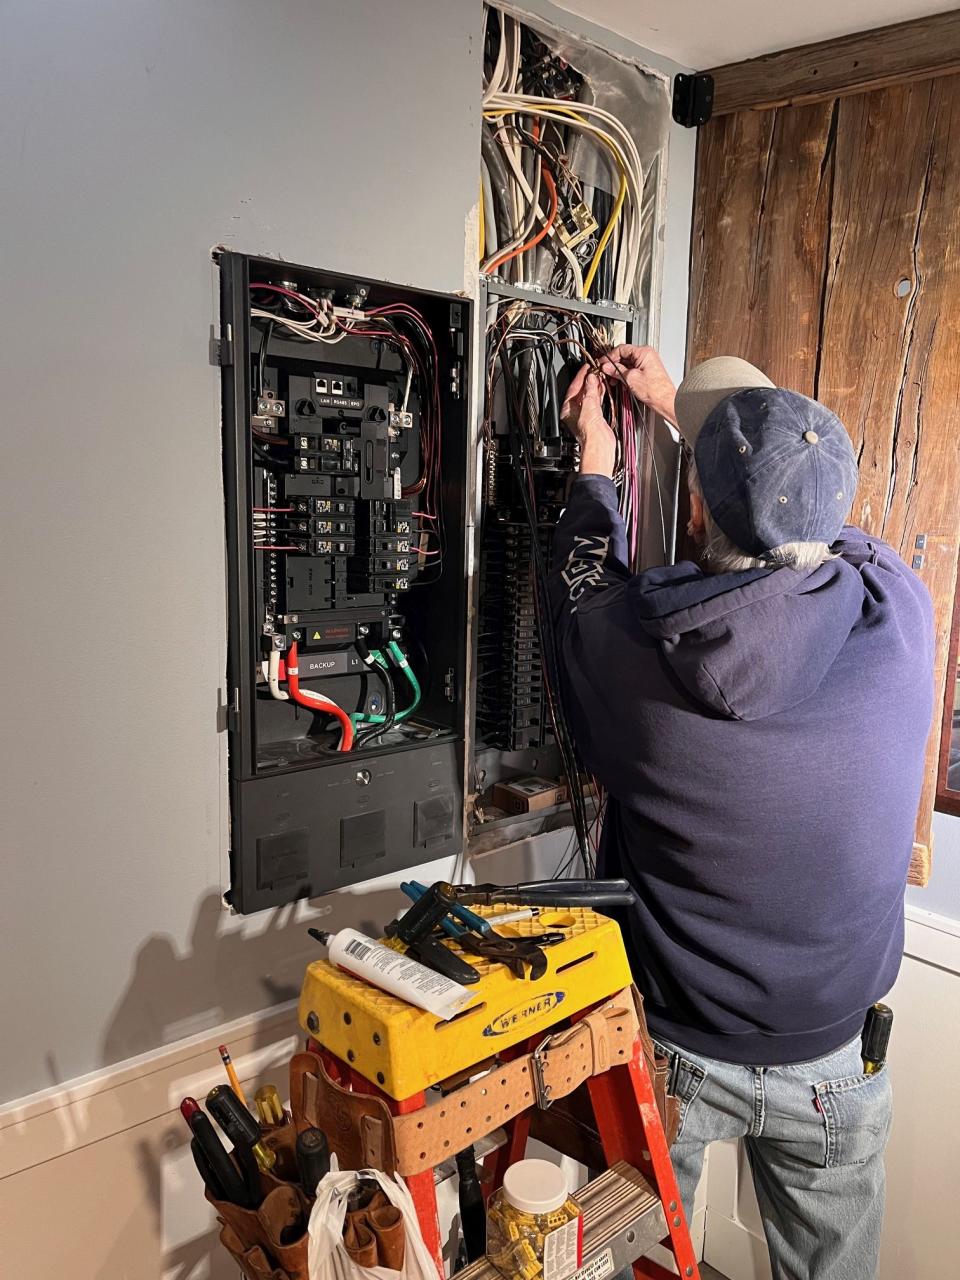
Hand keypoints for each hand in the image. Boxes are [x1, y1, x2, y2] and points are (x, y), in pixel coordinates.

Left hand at [561, 363, 616, 477]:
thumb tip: (590, 379)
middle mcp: (575, 412)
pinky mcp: (594, 417)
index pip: (573, 388)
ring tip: (599, 376)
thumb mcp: (589, 405)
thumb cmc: (589, 432)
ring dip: (594, 386)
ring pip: (589, 396)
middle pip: (581, 391)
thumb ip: (590, 390)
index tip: (586, 368)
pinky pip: (596, 401)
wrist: (599, 444)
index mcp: (568, 409)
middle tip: (594, 370)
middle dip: (588, 380)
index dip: (580, 376)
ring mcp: (585, 414)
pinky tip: (602, 388)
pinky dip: (599, 394)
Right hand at [600, 345, 677, 425]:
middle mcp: (646, 355)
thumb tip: (607, 367)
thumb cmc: (655, 390)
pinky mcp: (646, 371)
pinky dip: (625, 375)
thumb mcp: (630, 379)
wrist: (665, 401)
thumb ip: (616, 370)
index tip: (603, 363)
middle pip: (624, 355)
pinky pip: (632, 369)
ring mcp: (647, 363)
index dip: (610, 356)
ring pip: (627, 363)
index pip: (621, 348)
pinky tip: (620, 382)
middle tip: (605, 372)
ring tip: (612, 379)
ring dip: (618, 371)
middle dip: (613, 365)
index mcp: (644, 352)